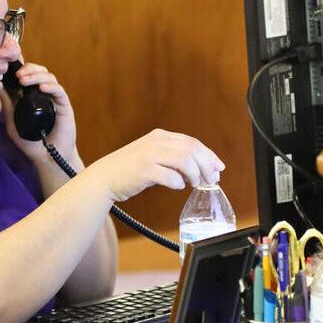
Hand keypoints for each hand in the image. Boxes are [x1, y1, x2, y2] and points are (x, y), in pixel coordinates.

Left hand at [0, 62, 80, 166]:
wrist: (47, 158)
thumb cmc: (31, 143)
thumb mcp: (13, 122)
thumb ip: (8, 106)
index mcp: (33, 96)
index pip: (30, 75)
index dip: (23, 69)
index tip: (11, 69)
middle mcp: (45, 94)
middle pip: (40, 72)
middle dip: (29, 70)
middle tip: (18, 75)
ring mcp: (55, 99)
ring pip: (50, 78)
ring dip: (37, 76)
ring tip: (25, 80)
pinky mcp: (64, 106)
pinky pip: (59, 92)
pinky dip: (51, 87)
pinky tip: (42, 88)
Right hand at [81, 129, 224, 202]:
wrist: (103, 178)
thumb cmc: (129, 170)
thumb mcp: (152, 156)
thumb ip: (172, 158)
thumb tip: (200, 169)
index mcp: (160, 136)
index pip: (192, 142)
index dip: (208, 155)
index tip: (218, 168)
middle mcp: (156, 142)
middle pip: (192, 149)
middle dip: (206, 165)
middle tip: (212, 179)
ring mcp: (149, 155)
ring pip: (184, 160)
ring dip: (195, 174)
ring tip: (195, 184)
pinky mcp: (144, 170)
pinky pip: (170, 176)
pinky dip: (178, 182)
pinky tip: (177, 186)